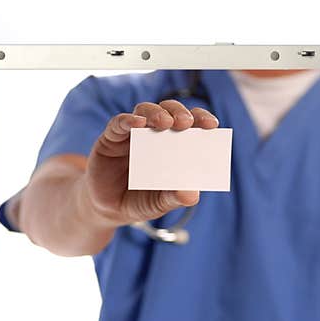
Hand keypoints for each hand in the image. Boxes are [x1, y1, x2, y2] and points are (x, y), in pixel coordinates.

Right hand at [83, 99, 218, 224]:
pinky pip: (119, 123)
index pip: (190, 125)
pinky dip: (128, 120)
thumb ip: (174, 197)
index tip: (211, 125)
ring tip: (165, 122)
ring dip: (157, 113)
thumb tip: (192, 194)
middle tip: (186, 122)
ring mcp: (132, 134)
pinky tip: (137, 123)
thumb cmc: (139, 201)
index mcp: (173, 146)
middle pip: (169, 112)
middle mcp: (154, 135)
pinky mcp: (111, 137)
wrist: (108, 209)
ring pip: (145, 111)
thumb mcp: (159, 204)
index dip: (201, 120)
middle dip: (180, 113)